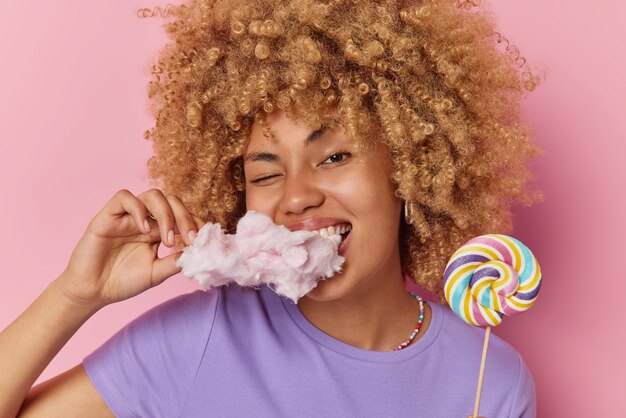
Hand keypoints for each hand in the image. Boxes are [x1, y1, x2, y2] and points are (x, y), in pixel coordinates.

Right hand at [56, 189, 205, 308]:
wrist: (92, 292)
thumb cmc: (122, 282)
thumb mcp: (156, 273)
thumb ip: (176, 261)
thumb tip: (198, 250)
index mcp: (159, 231)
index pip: (183, 216)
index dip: (196, 223)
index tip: (203, 240)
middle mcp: (146, 220)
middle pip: (172, 202)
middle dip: (185, 218)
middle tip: (189, 240)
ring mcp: (128, 216)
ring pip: (153, 195)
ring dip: (166, 214)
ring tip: (167, 239)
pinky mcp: (108, 216)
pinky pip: (125, 197)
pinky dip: (138, 209)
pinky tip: (144, 229)